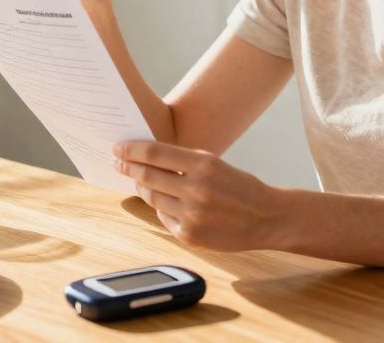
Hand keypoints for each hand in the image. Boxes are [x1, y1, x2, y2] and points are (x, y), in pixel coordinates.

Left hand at [114, 140, 283, 251]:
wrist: (265, 218)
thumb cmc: (239, 187)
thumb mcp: (214, 164)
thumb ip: (182, 161)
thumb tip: (146, 157)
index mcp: (203, 165)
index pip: (155, 154)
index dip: (131, 150)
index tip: (118, 147)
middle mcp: (195, 190)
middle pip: (148, 176)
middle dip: (129, 167)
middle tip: (118, 162)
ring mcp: (191, 215)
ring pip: (152, 198)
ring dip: (142, 187)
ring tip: (139, 179)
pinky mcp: (189, 236)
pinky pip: (163, 217)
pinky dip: (161, 208)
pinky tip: (165, 202)